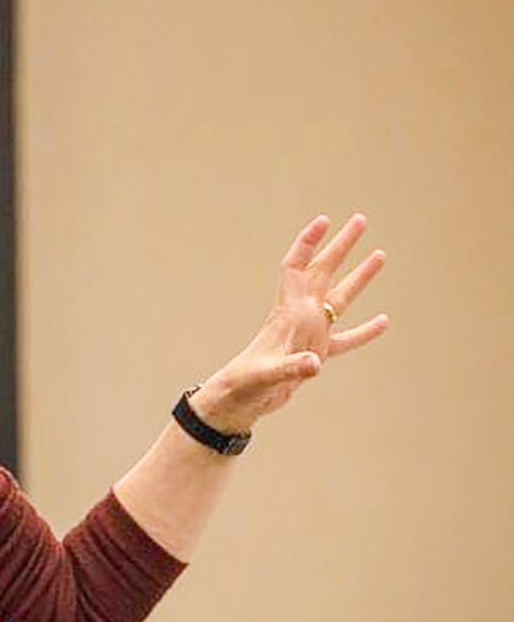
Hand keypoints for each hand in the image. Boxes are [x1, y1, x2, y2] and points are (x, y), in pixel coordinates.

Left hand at [189, 213, 388, 435]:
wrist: (238, 401)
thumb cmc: (245, 385)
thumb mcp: (267, 375)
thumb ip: (291, 368)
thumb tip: (315, 363)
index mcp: (288, 313)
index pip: (296, 268)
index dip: (308, 243)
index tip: (325, 220)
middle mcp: (300, 317)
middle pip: (323, 272)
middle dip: (342, 246)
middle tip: (361, 219)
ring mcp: (309, 334)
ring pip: (340, 298)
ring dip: (359, 277)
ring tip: (380, 254)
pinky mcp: (315, 354)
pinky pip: (346, 338)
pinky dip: (364, 331)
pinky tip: (383, 320)